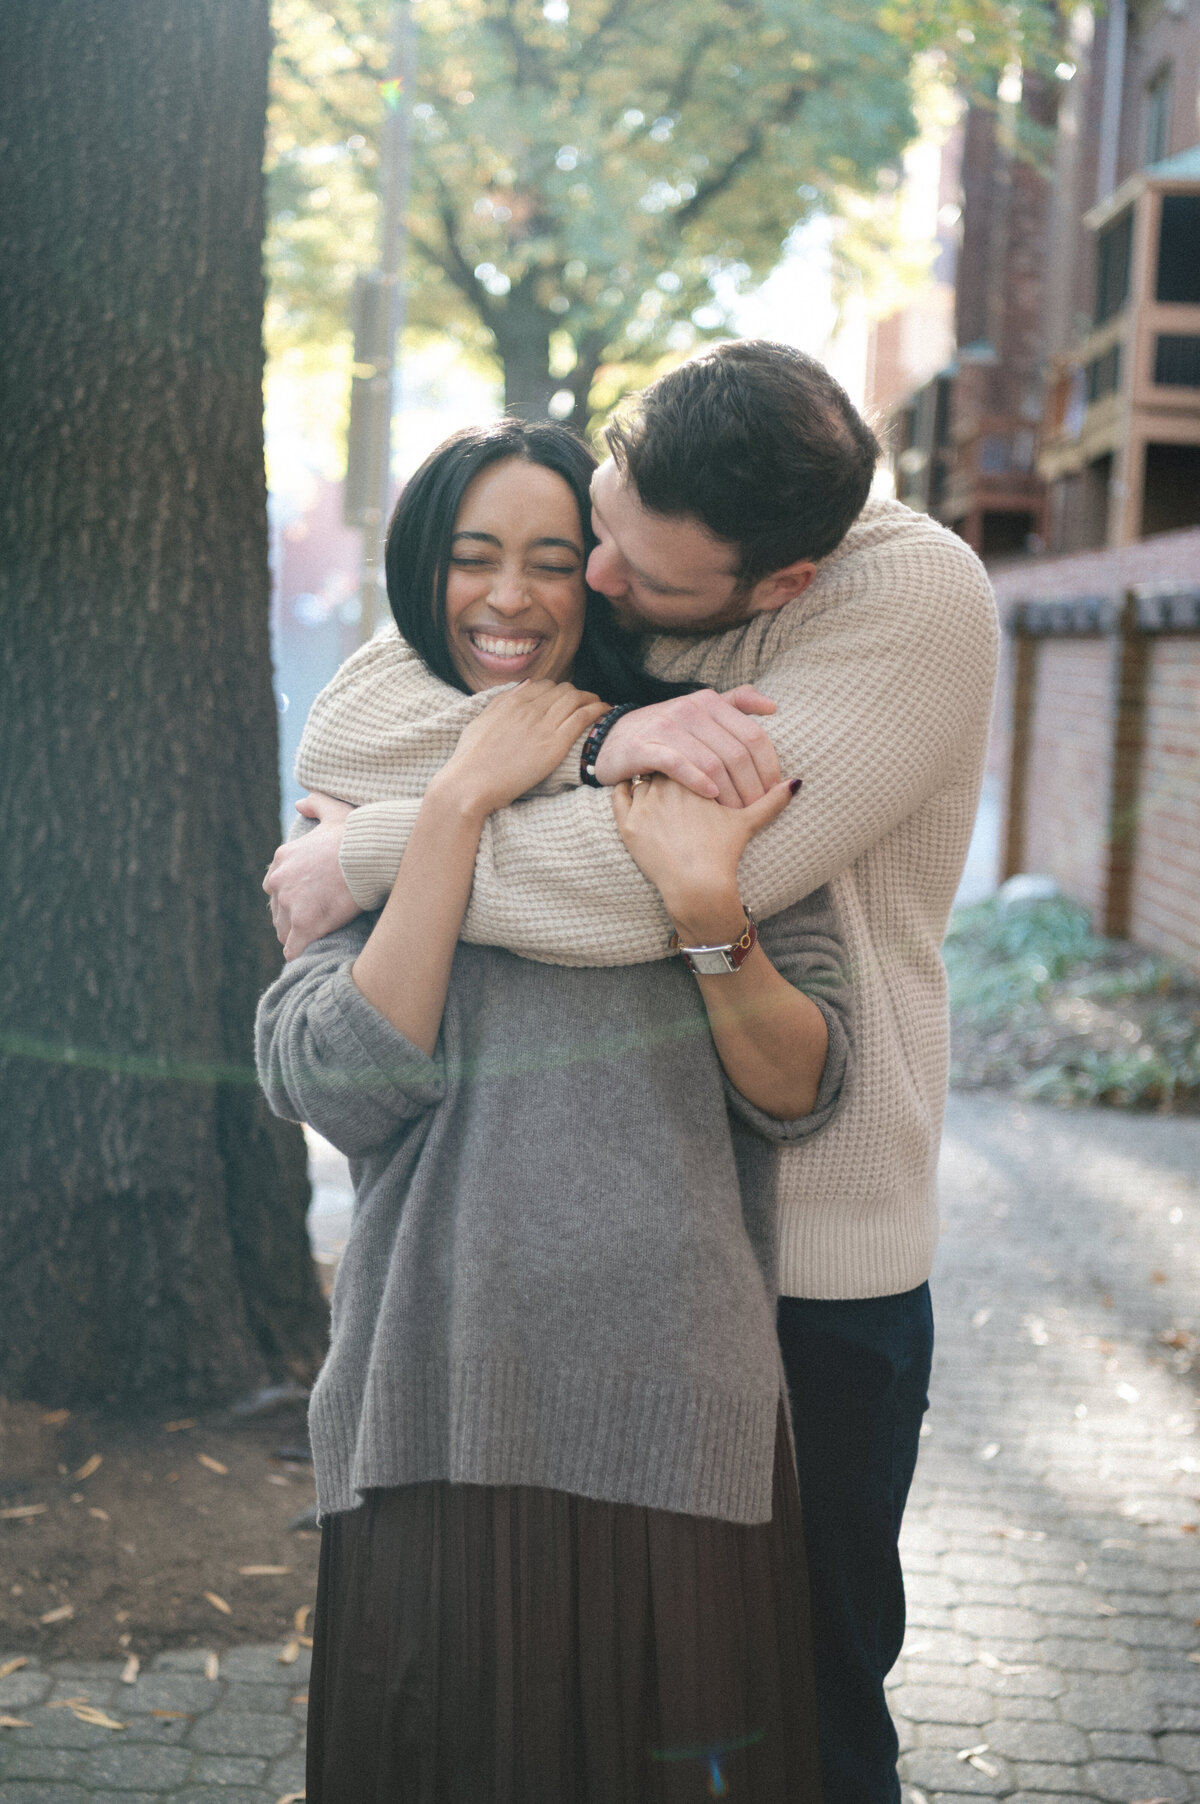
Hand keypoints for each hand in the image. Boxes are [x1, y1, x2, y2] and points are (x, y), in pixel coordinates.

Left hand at [263, 792, 357, 960]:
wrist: (368, 855)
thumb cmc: (356, 835)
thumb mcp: (333, 810)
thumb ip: (315, 804)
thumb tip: (300, 803)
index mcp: (282, 858)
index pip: (276, 885)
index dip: (292, 896)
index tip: (309, 901)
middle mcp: (279, 881)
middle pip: (277, 909)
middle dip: (292, 917)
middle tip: (315, 922)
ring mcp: (290, 904)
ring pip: (283, 930)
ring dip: (296, 936)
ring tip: (315, 940)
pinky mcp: (304, 924)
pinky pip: (293, 948)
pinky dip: (301, 953)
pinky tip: (313, 953)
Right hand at [434, 680, 607, 819]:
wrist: (469, 784)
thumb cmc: (470, 760)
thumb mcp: (480, 721)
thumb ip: (502, 701)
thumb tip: (524, 685)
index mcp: (510, 702)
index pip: (544, 685)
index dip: (558, 691)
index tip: (565, 700)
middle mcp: (528, 708)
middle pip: (563, 690)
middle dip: (577, 694)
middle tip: (586, 705)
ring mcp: (542, 725)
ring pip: (576, 699)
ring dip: (592, 699)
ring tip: (601, 706)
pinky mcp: (554, 745)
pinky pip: (583, 717)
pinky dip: (598, 710)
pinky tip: (606, 712)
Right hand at [594, 685, 779, 805]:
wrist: (611, 740)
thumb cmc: (665, 734)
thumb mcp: (699, 713)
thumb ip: (735, 705)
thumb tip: (772, 707)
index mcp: (709, 701)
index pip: (753, 735)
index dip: (768, 766)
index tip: (773, 791)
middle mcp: (689, 708)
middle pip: (736, 752)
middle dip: (752, 785)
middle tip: (756, 808)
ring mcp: (665, 726)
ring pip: (712, 761)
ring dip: (730, 792)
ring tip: (737, 812)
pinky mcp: (644, 746)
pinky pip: (678, 764)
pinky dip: (699, 782)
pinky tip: (711, 797)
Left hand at [612, 773, 798, 932]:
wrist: (697, 886)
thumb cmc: (723, 853)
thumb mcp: (748, 823)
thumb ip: (772, 800)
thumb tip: (797, 783)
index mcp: (693, 777)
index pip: (685, 751)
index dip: (687, 756)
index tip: (690, 761)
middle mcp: (666, 785)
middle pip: (662, 761)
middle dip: (666, 765)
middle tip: (670, 772)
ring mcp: (644, 804)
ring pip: (640, 776)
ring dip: (645, 777)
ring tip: (652, 783)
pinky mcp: (627, 825)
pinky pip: (617, 797)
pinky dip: (622, 791)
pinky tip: (629, 791)